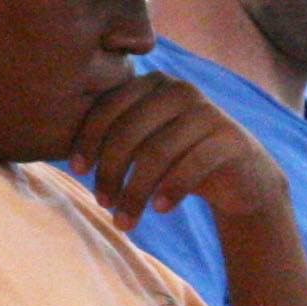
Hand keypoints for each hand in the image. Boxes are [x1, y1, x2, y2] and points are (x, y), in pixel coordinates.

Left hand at [65, 73, 288, 224]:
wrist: (241, 176)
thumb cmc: (179, 160)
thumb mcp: (145, 143)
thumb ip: (115, 136)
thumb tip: (65, 153)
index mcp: (154, 84)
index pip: (110, 105)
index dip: (88, 138)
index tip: (77, 170)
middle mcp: (181, 91)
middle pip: (130, 131)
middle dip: (110, 171)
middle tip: (102, 203)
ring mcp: (208, 113)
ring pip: (157, 153)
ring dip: (135, 192)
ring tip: (124, 221)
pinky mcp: (230, 139)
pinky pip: (191, 165)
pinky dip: (170, 190)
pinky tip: (158, 210)